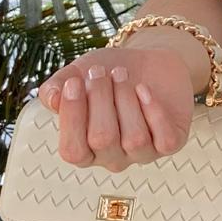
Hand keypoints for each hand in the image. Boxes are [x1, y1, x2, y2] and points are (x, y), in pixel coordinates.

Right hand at [36, 46, 196, 170]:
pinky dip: (154, 111)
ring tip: (121, 75)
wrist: (148, 63)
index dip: (72, 117)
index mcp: (85, 149)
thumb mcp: (77, 75)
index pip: (73, 150)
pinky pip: (164, 139)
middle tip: (100, 72)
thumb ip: (56, 88)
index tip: (74, 82)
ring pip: (134, 139)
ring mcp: (142, 153)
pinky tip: (143, 89)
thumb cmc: (107, 74)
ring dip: (125, 100)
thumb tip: (52, 99)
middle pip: (103, 139)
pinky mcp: (169, 143)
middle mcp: (112, 157)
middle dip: (100, 99)